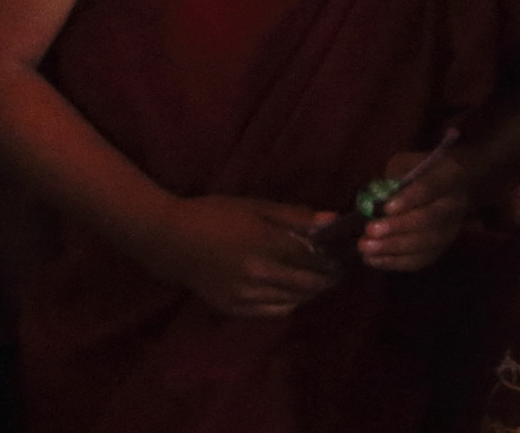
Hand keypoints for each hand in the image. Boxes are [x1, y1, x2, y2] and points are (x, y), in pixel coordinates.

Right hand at [143, 195, 339, 318]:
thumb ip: (296, 217)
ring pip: (293, 301)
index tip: (347, 256)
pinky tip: (293, 292)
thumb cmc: (216, 215)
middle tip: (339, 271)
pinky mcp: (233, 308)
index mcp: (267, 244)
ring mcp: (245, 295)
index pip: (314, 259)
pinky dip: (288, 304)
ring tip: (318, 281)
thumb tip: (332, 220)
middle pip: (307, 283)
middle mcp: (259, 274)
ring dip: (310, 293)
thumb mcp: (258, 207)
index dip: (335, 260)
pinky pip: (272, 311)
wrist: (171, 241)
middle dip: (327, 279)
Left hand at [357, 146, 470, 272]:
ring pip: (425, 243)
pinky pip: (418, 261)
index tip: (385, 208)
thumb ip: (392, 178)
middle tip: (370, 230)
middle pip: (429, 219)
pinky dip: (393, 262)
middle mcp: (455, 203)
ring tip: (364, 247)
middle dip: (398, 227)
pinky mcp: (439, 250)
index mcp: (450, 174)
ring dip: (392, 247)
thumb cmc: (415, 173)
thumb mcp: (404, 164)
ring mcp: (450, 230)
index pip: (432, 186)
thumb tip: (375, 200)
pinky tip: (371, 259)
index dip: (410, 198)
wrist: (436, 190)